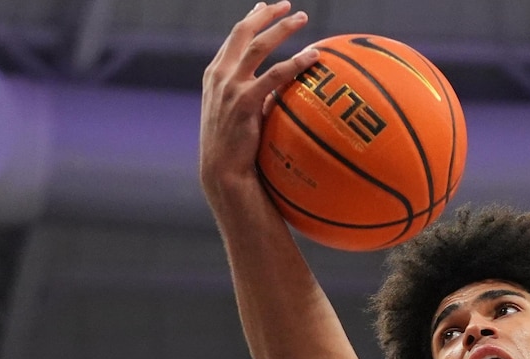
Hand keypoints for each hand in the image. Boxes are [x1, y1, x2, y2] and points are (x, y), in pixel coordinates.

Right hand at [199, 2, 317, 199]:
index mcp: (215, 74)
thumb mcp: (236, 115)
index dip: (250, 19)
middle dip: (266, 14)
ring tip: (303, 18)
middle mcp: (220, 75)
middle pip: (243, 32)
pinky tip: (314, 56)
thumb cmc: (234, 149)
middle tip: (289, 6)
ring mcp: (229, 87)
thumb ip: (251, 96)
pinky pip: (275, 75)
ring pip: (259, 46)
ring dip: (283, 28)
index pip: (233, 38)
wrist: (222, 171)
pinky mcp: (244, 101)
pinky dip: (296, 62)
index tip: (264, 6)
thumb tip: (279, 92)